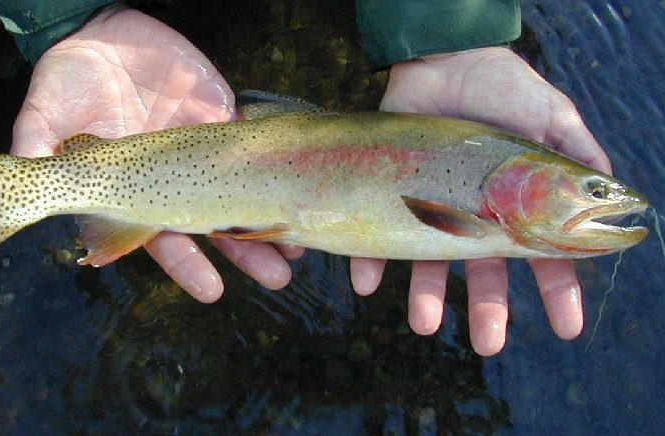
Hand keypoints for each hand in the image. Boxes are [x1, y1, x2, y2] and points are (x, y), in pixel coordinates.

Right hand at [10, 6, 302, 302]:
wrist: (104, 30)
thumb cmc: (68, 77)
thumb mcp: (44, 113)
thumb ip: (38, 151)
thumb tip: (25, 183)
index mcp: (130, 190)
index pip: (161, 237)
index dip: (185, 265)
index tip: (212, 292)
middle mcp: (170, 178)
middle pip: (212, 225)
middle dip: (244, 253)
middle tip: (277, 279)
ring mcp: (201, 152)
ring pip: (239, 194)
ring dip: (269, 222)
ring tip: (298, 251)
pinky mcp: (223, 120)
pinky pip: (254, 149)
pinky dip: (276, 171)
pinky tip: (300, 190)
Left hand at [351, 47, 610, 355]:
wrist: (446, 60)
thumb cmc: (506, 89)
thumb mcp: (553, 119)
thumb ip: (579, 160)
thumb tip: (615, 202)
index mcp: (516, 207)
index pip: (544, 258)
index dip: (558, 294)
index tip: (567, 330)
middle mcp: (474, 216)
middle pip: (484, 273)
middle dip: (488, 311)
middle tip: (488, 346)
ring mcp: (432, 207)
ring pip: (430, 263)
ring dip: (427, 296)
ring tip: (424, 324)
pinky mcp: (394, 193)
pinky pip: (377, 231)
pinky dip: (370, 260)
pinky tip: (365, 283)